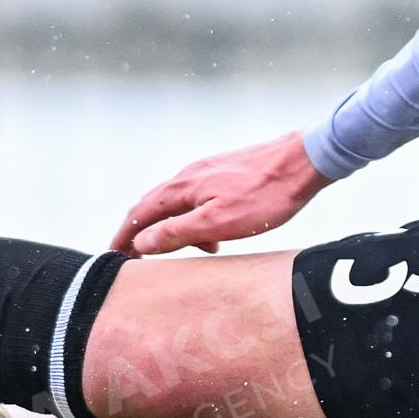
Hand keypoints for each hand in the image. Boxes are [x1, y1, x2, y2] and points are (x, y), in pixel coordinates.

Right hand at [113, 133, 331, 255]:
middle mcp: (189, 175)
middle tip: (135, 256)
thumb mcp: (219, 223)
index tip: (113, 255)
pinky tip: (218, 233)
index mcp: (182, 188)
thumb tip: (141, 241)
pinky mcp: (227, 171)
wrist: (305, 161)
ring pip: (179, 202)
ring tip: (193, 252)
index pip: (139, 213)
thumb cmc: (266, 195)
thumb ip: (177, 233)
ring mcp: (208, 171)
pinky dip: (197, 218)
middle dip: (142, 232)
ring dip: (175, 227)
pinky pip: (199, 198)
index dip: (123, 236)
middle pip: (154, 205)